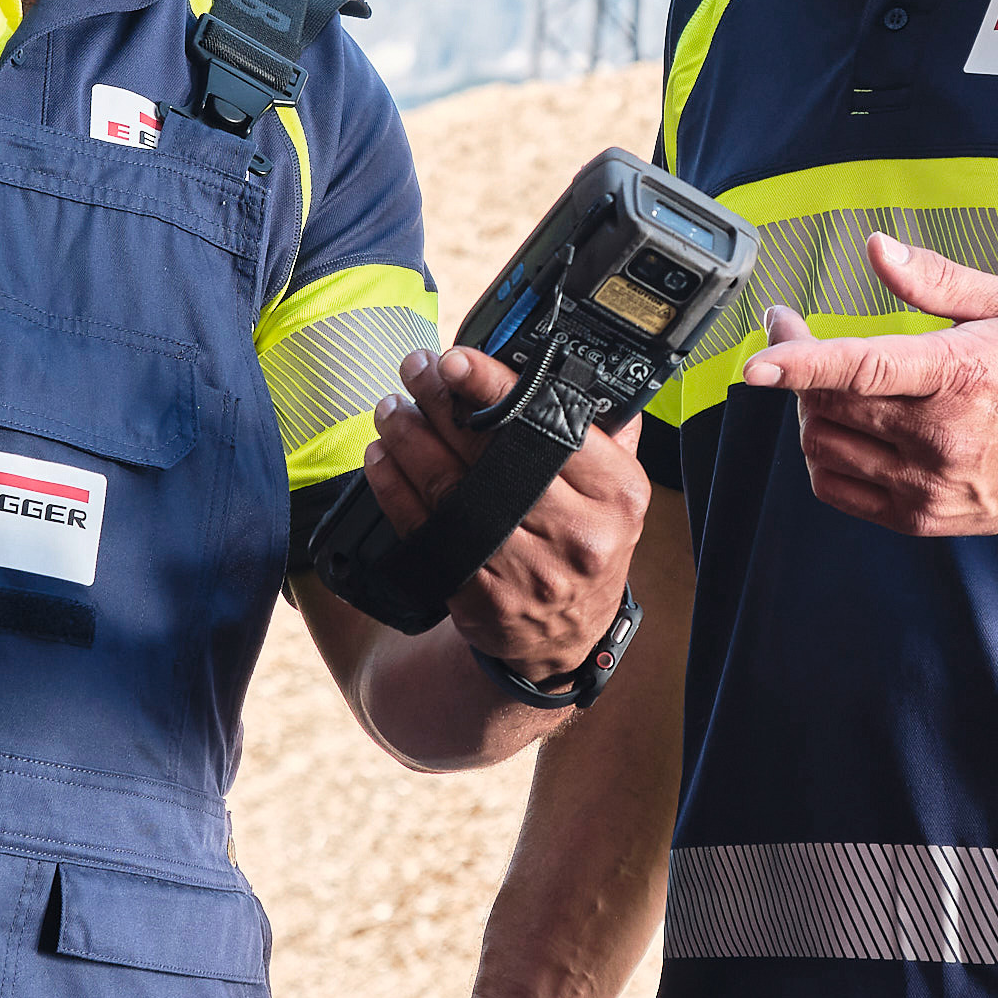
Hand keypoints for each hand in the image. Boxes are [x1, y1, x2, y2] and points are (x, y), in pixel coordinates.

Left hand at [356, 345, 649, 687]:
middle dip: (441, 403)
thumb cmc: (587, 544)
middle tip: (415, 371)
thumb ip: (601, 430)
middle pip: (491, 454)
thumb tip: (567, 365)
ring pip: (452, 490)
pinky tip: (382, 459)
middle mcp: (577, 533)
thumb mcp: (616, 490)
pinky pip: (427, 532)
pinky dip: (395, 489)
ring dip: (410, 441)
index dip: (496, 386)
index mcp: (616, 493)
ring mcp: (528, 571)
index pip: (550, 423)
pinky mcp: (482, 597)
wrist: (567, 638)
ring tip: (392, 409)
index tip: (456, 359)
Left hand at [739, 232, 997, 538]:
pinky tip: (839, 426)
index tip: (757, 355)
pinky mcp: (923, 519)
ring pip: (825, 446)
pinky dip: (822, 455)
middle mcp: (941, 436)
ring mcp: (929, 485)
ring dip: (808, 408)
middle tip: (791, 329)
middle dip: (794, 363)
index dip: (800, 361)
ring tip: (824, 378)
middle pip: (830, 402)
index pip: (863, 366)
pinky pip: (838, 489)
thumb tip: (877, 249)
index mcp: (961, 373)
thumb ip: (936, 280)